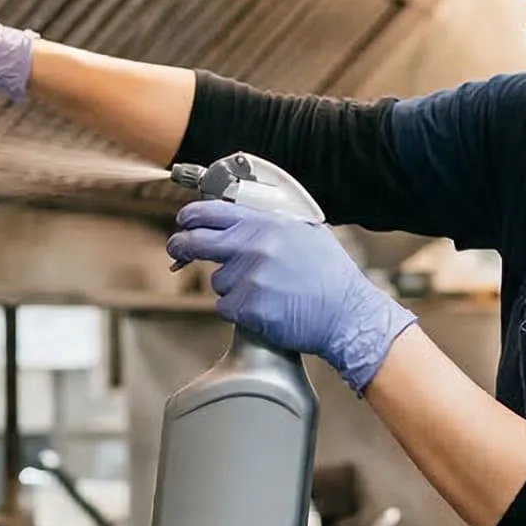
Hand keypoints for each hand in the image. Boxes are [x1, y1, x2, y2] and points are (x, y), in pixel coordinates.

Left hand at [166, 199, 417, 391]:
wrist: (346, 313)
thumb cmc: (329, 275)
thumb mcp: (304, 232)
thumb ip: (269, 222)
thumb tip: (237, 216)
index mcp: (266, 224)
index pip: (211, 212)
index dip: (190, 217)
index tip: (184, 222)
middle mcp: (253, 246)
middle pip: (196, 242)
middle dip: (181, 247)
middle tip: (179, 251)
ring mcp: (249, 278)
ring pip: (216, 281)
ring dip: (231, 287)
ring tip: (265, 291)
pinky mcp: (247, 307)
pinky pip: (225, 307)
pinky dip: (239, 310)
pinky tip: (265, 307)